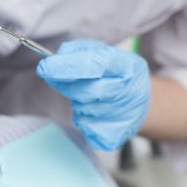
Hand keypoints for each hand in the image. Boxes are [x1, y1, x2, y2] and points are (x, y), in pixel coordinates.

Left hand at [36, 39, 150, 150]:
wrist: (142, 103)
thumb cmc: (117, 74)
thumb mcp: (104, 53)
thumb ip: (79, 51)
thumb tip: (57, 58)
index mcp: (126, 65)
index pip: (94, 65)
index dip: (66, 66)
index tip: (44, 67)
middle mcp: (128, 91)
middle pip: (86, 91)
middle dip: (67, 86)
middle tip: (62, 80)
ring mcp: (124, 116)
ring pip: (83, 110)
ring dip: (78, 102)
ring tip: (91, 96)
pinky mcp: (116, 135)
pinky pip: (86, 128)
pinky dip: (84, 120)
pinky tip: (96, 112)